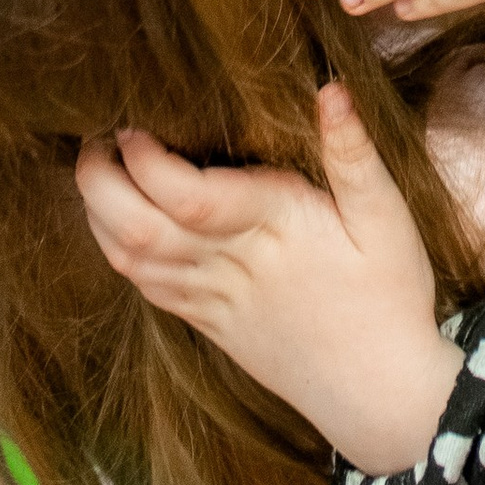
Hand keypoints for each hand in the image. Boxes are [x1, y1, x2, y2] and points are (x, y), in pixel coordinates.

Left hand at [75, 83, 456, 470]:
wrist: (380, 395)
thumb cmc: (390, 299)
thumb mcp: (388, 219)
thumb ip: (353, 154)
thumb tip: (329, 88)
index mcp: (275, 229)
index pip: (189, 196)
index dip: (147, 161)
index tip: (131, 123)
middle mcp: (232, 267)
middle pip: (141, 230)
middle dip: (101, 185)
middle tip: (94, 140)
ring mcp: (215, 302)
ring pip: (134, 264)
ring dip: (100, 217)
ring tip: (97, 170)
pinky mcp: (211, 325)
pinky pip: (150, 290)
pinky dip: (120, 254)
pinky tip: (117, 226)